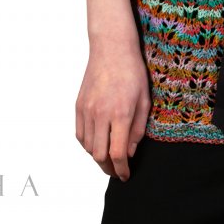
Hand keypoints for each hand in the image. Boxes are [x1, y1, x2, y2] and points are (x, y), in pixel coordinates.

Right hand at [76, 39, 151, 181]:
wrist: (111, 48)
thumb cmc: (133, 72)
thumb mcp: (144, 100)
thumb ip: (138, 130)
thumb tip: (128, 153)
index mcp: (120, 114)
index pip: (117, 154)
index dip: (122, 170)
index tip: (126, 175)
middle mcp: (100, 114)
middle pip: (99, 155)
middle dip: (109, 169)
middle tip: (118, 172)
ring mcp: (87, 110)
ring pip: (88, 147)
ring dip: (98, 158)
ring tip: (109, 159)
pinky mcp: (79, 106)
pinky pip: (80, 135)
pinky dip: (88, 145)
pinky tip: (97, 144)